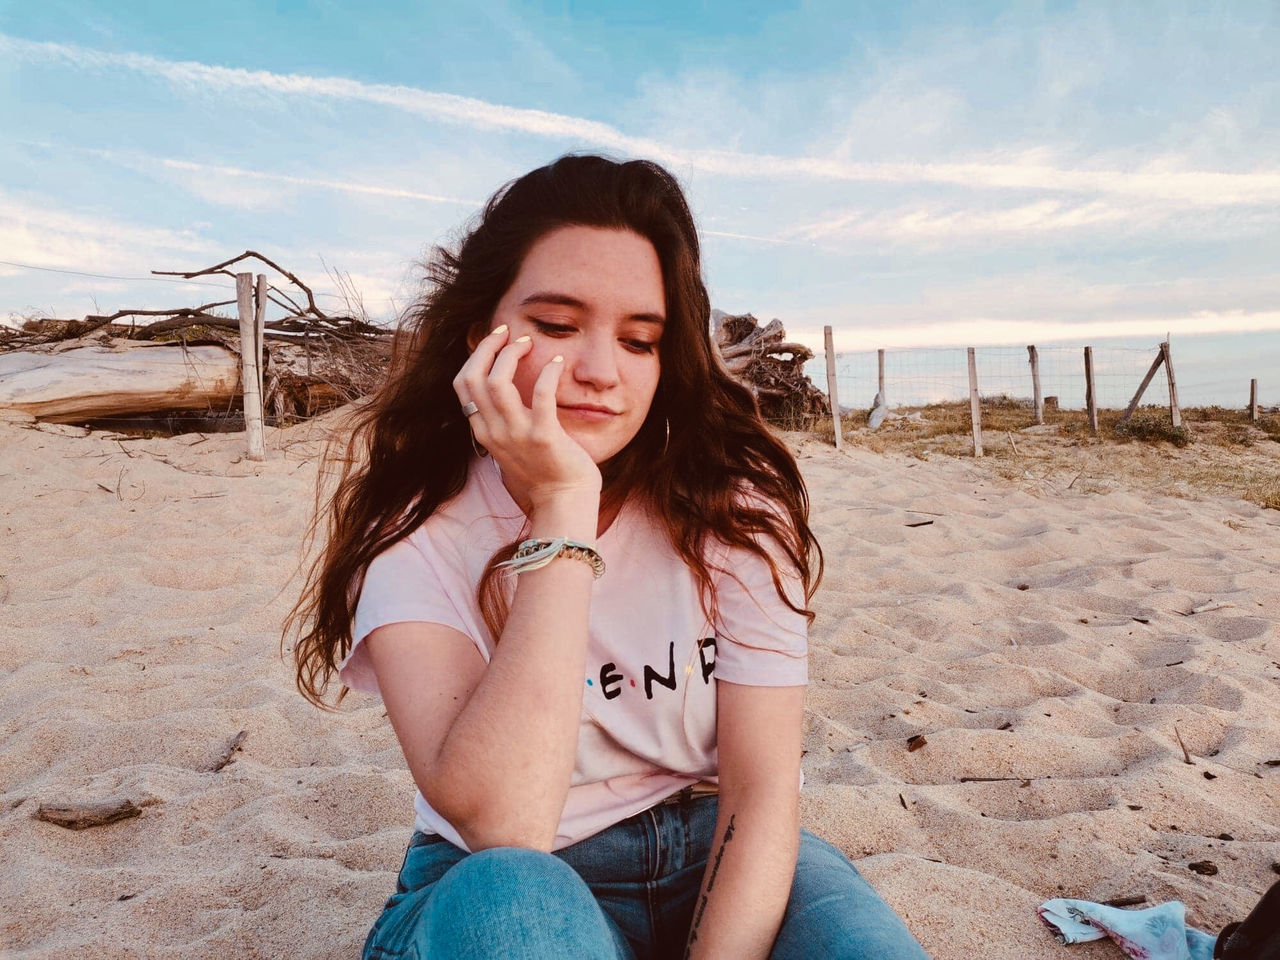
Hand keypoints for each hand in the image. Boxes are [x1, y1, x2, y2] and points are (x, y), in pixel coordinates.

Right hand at [453, 324, 600, 511]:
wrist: (563, 502)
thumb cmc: (543, 472)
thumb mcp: (510, 445)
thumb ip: (501, 421)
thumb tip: (500, 393)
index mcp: (483, 432)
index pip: (462, 385)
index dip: (475, 356)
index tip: (494, 340)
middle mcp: (493, 432)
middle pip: (474, 377)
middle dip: (488, 347)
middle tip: (508, 333)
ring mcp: (517, 435)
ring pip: (498, 383)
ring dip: (511, 355)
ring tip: (529, 343)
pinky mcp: (544, 437)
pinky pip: (541, 395)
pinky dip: (548, 373)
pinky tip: (558, 362)